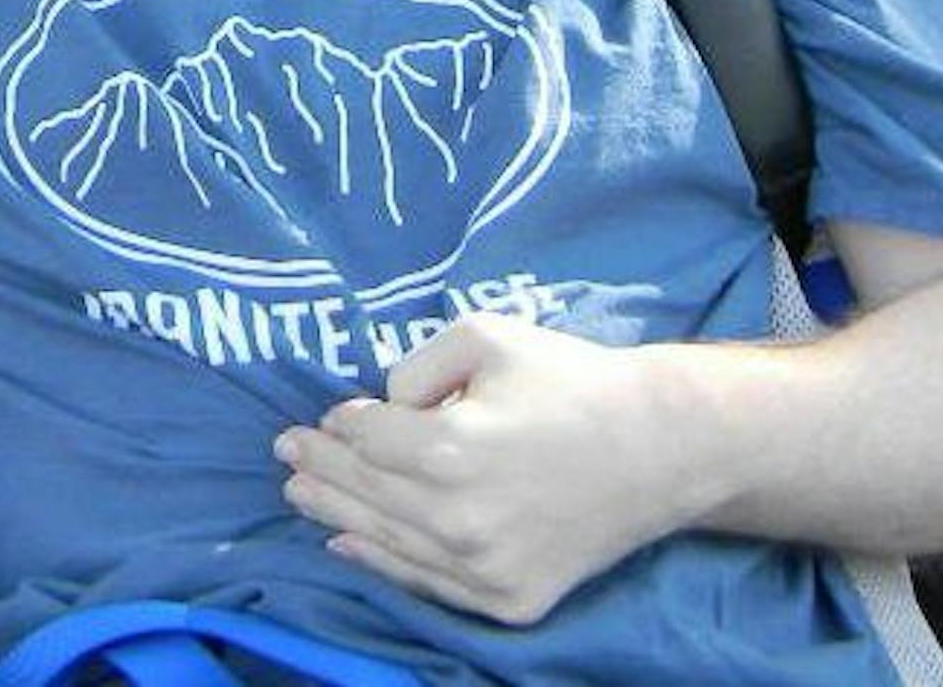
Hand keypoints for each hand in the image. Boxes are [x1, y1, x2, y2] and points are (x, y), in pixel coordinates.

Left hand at [273, 314, 694, 624]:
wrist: (659, 449)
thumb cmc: (570, 379)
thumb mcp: (485, 338)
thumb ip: (417, 367)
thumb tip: (381, 408)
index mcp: (450, 450)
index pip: (366, 441)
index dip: (337, 427)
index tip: (314, 418)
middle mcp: (459, 521)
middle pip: (365, 494)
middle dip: (319, 472)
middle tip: (283, 454)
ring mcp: (484, 571)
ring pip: (387, 544)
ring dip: (337, 517)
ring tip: (300, 494)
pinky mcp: (509, 603)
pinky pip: (427, 584)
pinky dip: (382, 564)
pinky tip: (348, 545)